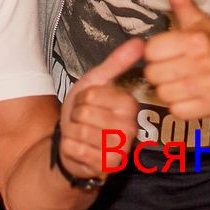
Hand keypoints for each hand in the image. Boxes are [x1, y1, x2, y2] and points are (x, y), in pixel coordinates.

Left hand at [58, 38, 141, 179]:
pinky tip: (79, 149)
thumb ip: (116, 63)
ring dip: (72, 132)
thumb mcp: (96, 83)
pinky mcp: (106, 167)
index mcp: (129, 105)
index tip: (89, 104)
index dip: (82, 98)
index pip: (92, 95)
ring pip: (79, 132)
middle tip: (84, 121)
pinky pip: (75, 149)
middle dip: (76, 116)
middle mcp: (130, 128)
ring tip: (82, 134)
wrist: (74, 144)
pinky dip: (69, 147)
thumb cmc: (85, 112)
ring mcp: (120, 149)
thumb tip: (140, 42)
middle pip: (85, 113)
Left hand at [142, 0, 209, 119]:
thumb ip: (180, 0)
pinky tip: (188, 96)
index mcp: (196, 40)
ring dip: (168, 90)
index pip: (151, 51)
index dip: (154, 53)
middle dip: (159, 73)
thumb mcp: (199, 21)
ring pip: (164, 94)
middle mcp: (204, 62)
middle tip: (172, 69)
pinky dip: (179, 106)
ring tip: (179, 82)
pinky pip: (178, 111)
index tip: (165, 53)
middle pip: (154, 74)